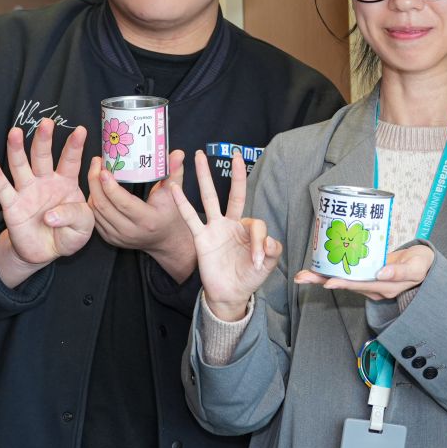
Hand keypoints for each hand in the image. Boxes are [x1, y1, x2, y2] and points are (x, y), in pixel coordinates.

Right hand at [0, 119, 93, 267]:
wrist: (46, 252)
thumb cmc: (68, 233)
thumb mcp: (84, 226)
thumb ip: (74, 216)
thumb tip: (50, 216)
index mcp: (66, 183)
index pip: (70, 161)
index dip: (75, 146)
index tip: (81, 130)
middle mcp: (45, 181)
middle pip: (43, 156)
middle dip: (44, 139)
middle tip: (46, 122)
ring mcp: (27, 191)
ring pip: (20, 166)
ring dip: (17, 149)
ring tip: (15, 132)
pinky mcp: (12, 205)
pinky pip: (2, 189)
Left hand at [90, 148, 194, 276]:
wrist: (166, 240)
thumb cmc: (170, 215)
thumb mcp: (174, 194)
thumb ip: (174, 172)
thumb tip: (178, 153)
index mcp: (148, 220)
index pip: (123, 203)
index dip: (110, 187)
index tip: (104, 170)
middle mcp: (131, 231)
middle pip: (104, 206)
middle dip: (95, 183)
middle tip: (96, 164)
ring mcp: (119, 237)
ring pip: (96, 212)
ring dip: (92, 190)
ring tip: (95, 172)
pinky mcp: (111, 238)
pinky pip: (95, 219)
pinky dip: (93, 202)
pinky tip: (96, 188)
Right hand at [168, 150, 280, 321]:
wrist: (230, 294)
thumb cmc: (248, 277)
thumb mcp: (268, 265)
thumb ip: (272, 251)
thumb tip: (267, 241)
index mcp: (249, 229)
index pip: (256, 223)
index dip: (259, 241)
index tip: (258, 260)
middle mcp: (231, 224)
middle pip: (234, 194)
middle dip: (236, 174)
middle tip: (236, 153)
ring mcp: (215, 228)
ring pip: (209, 198)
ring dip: (205, 177)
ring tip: (198, 156)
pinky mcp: (201, 238)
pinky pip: (190, 218)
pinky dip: (182, 203)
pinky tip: (174, 188)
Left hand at [297, 243, 433, 301]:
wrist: (424, 265)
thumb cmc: (421, 265)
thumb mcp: (416, 268)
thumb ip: (400, 272)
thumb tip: (381, 272)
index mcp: (384, 287)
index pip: (360, 285)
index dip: (343, 283)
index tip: (328, 281)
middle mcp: (373, 287)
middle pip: (345, 284)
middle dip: (322, 280)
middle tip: (302, 277)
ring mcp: (369, 282)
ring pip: (343, 280)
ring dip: (322, 277)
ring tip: (303, 274)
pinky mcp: (366, 274)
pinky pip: (347, 274)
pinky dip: (332, 270)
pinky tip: (319, 266)